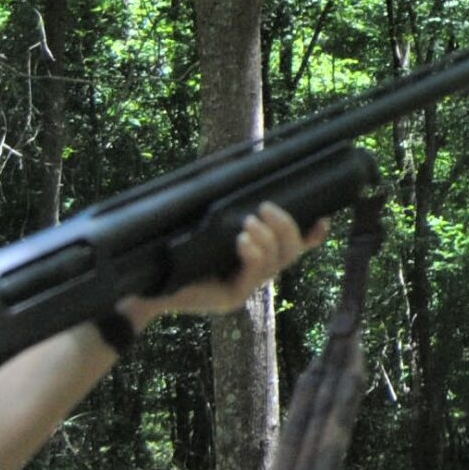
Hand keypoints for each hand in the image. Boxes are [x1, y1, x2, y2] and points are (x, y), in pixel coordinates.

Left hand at [119, 201, 328, 327]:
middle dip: (286, 226)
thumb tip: (237, 170)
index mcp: (252, 256)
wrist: (146, 282)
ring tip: (247, 224)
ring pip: (276, 262)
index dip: (311, 235)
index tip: (322, 219)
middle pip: (291, 252)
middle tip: (264, 208)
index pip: (292, 248)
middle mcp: (253, 273)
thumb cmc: (173, 250)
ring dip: (267, 238)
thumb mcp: (204, 223)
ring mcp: (245, 288)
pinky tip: (242, 241)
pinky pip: (254, 274)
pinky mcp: (232, 299)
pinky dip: (253, 253)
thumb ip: (224, 207)